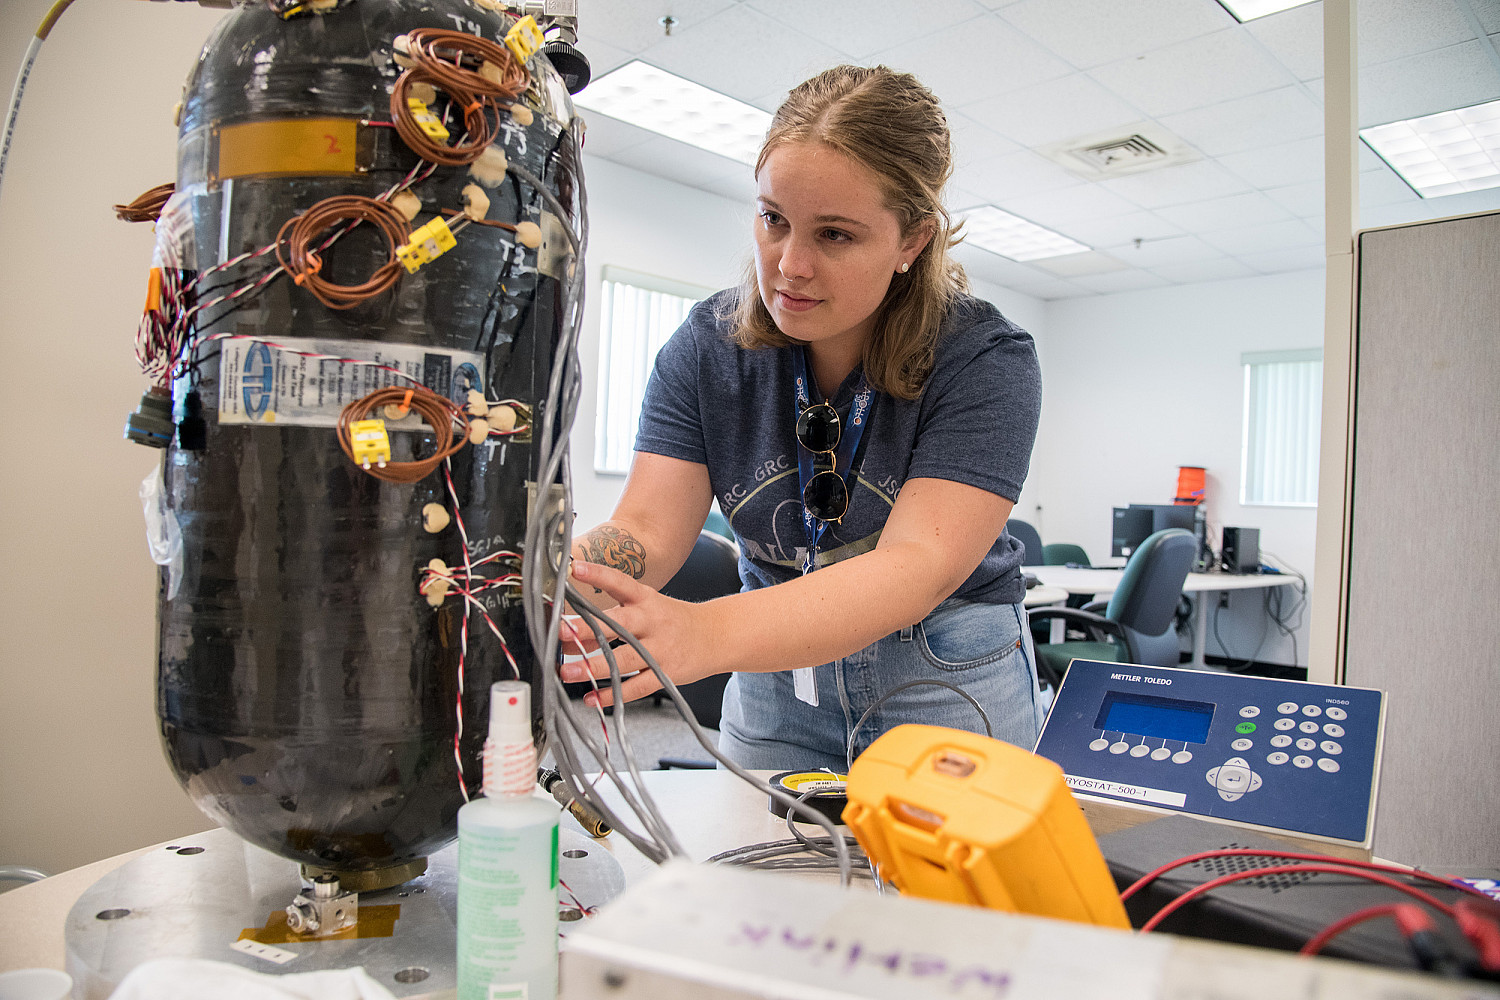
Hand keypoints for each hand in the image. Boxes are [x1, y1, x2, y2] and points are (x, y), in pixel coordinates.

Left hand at [558, 561, 725, 707]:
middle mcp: (652, 621)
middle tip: (560, 633)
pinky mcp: (666, 673)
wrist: (715, 636)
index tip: (574, 569)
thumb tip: (569, 635)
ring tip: (567, 672)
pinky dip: (612, 694)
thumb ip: (611, 617)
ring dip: (593, 667)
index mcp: (646, 599)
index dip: (598, 575)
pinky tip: (591, 698)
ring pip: (623, 659)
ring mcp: (660, 649)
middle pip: (617, 624)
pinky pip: (636, 687)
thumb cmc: (671, 621)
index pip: (620, 582)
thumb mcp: (648, 607)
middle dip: (587, 629)